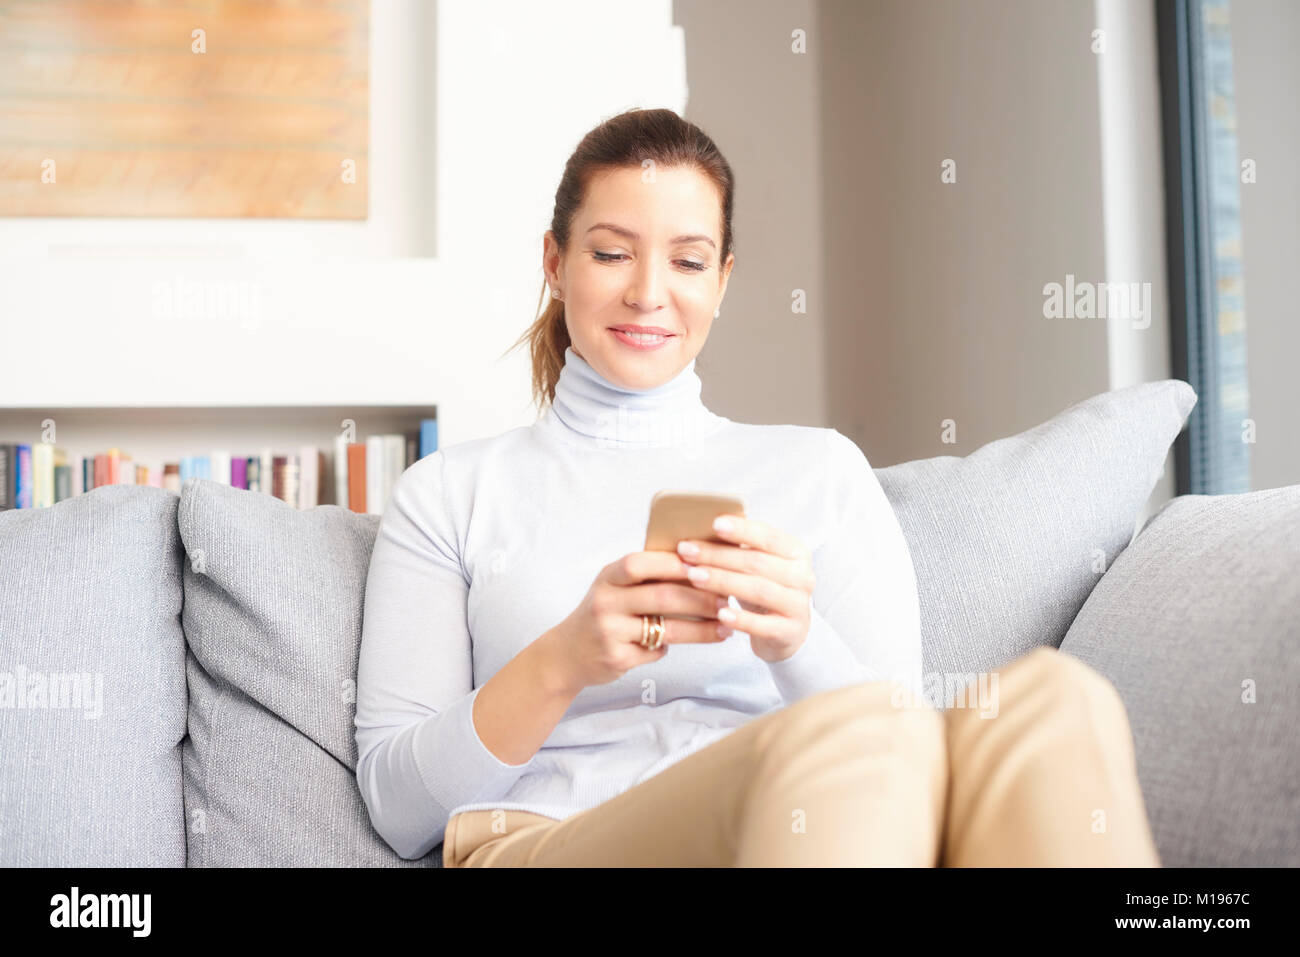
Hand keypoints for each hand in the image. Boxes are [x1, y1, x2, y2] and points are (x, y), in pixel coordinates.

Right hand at [542, 549, 735, 693]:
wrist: (567, 653)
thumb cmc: (604, 612)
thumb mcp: (614, 586)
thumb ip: (645, 576)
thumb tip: (699, 562)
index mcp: (608, 577)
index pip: (641, 563)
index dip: (674, 563)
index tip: (706, 565)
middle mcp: (605, 602)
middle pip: (662, 596)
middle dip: (700, 599)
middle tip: (727, 601)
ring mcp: (609, 632)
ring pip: (666, 629)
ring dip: (700, 629)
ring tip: (724, 628)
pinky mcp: (616, 658)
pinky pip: (656, 652)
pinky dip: (669, 647)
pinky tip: (684, 644)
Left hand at [675, 514, 815, 662]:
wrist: (786, 633)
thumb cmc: (764, 589)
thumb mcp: (758, 566)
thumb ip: (740, 547)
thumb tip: (700, 524)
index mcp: (796, 552)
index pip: (768, 537)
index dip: (742, 530)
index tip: (714, 523)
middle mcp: (803, 577)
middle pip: (757, 563)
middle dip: (718, 556)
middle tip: (687, 551)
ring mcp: (798, 606)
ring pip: (758, 590)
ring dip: (723, 582)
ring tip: (694, 576)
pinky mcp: (790, 632)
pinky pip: (762, 625)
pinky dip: (740, 619)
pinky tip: (719, 613)